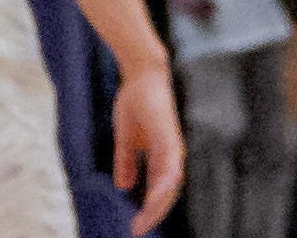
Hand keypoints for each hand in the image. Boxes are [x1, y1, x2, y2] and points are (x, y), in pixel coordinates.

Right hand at [108, 55, 187, 233]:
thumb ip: (125, 161)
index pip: (158, 191)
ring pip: (170, 185)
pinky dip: (163, 184)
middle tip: (137, 230)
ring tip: (144, 220)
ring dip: (158, 204)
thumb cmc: (137, 102)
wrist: (141, 75)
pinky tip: (155, 196)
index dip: (149, 209)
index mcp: (162, 158)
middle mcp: (172, 157)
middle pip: (166, 194)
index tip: (135, 226)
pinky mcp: (170, 138)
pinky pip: (168, 167)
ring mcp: (173, 148)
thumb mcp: (125, 137)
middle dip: (153, 214)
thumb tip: (123, 187)